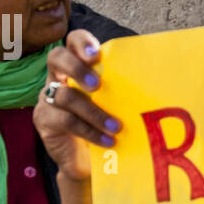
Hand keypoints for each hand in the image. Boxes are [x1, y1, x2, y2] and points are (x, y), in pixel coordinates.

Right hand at [32, 28, 121, 182]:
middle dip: (77, 68)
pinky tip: (106, 140)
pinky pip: (65, 120)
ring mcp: (48, 97)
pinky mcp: (44, 119)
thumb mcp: (116, 104)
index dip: (81, 43)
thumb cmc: (106, 127)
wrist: (86, 162)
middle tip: (97, 85)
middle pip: (57, 58)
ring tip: (116, 127)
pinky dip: (89, 130)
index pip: (73, 42)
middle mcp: (58, 77)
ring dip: (93, 111)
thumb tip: (159, 82)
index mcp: (77, 67)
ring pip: (65, 95)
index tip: (96, 55)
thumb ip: (124, 90)